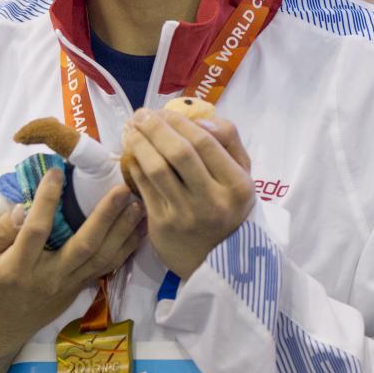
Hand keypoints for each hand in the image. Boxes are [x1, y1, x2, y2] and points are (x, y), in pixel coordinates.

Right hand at [0, 169, 143, 372]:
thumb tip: (20, 209)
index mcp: (17, 269)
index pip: (36, 231)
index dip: (47, 201)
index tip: (57, 173)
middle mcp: (48, 279)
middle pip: (83, 247)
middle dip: (105, 217)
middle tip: (121, 189)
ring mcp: (67, 287)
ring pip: (101, 259)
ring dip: (123, 231)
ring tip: (139, 204)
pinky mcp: (77, 290)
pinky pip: (105, 268)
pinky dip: (124, 248)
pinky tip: (139, 230)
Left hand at [122, 108, 255, 279]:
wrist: (215, 261)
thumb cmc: (227, 207)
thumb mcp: (242, 176)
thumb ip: (228, 142)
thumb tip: (200, 118)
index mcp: (237, 185)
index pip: (205, 142)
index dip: (179, 121)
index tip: (164, 111)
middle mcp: (212, 200)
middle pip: (179, 152)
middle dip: (155, 128)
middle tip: (142, 114)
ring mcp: (185, 215)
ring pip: (156, 168)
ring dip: (139, 143)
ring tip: (131, 129)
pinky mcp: (162, 226)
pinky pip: (144, 186)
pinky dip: (135, 165)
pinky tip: (131, 153)